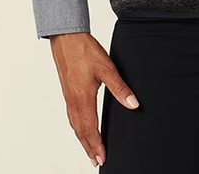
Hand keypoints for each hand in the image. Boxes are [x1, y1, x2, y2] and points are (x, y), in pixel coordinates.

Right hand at [48, 31, 139, 167]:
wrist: (65, 36)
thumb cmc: (83, 49)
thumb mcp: (106, 67)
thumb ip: (120, 87)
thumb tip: (133, 104)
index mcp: (83, 97)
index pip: (90, 128)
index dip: (96, 145)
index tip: (102, 158)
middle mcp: (73, 100)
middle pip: (80, 131)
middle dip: (88, 147)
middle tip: (96, 161)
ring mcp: (68, 96)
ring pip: (74, 124)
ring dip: (82, 139)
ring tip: (89, 149)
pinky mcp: (67, 90)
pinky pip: (71, 115)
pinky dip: (76, 126)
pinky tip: (80, 125)